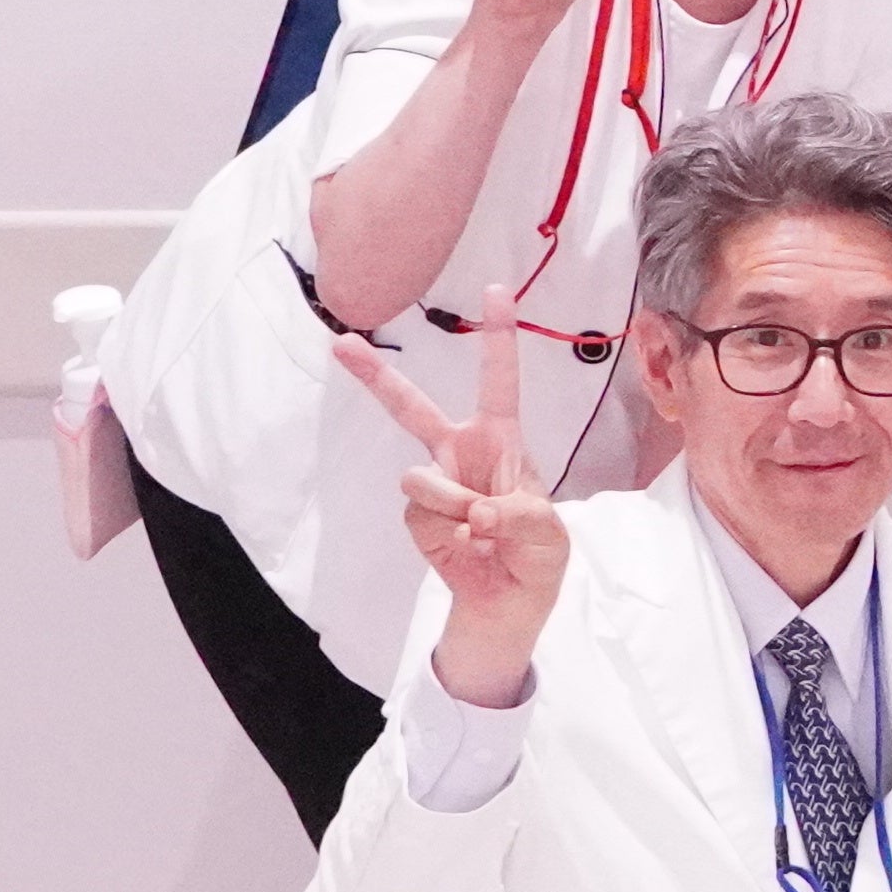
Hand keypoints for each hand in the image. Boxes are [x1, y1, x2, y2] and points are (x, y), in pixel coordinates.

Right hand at [333, 301, 568, 695]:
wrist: (509, 602)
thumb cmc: (538, 557)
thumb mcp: (550, 536)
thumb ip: (522, 516)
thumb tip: (478, 510)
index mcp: (503, 440)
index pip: (500, 381)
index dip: (498, 337)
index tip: (496, 290)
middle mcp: (461, 452)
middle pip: (412, 407)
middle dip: (375, 376)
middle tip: (341, 344)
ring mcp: (435, 483)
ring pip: (420, 477)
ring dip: (454, 506)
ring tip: (482, 530)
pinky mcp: (417, 516)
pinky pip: (420, 513)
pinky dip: (447, 534)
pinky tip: (466, 547)